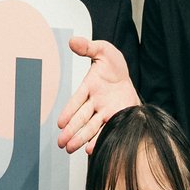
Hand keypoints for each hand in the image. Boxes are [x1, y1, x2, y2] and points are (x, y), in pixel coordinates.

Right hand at [56, 38, 138, 154]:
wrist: (128, 77)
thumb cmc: (113, 66)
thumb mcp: (103, 50)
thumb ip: (88, 47)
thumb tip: (72, 40)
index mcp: (89, 87)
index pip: (77, 101)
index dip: (68, 112)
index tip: (60, 123)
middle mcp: (95, 102)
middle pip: (81, 119)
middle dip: (71, 131)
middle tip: (61, 143)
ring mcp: (105, 112)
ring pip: (90, 127)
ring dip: (80, 138)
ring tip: (70, 148)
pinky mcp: (117, 118)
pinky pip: (106, 131)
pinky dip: (98, 140)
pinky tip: (90, 149)